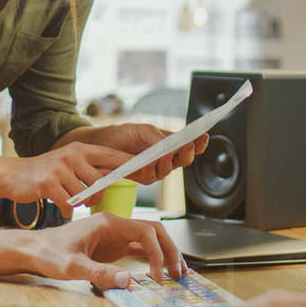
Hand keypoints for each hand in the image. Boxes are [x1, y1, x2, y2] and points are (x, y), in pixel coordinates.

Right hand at [4, 143, 132, 217]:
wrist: (14, 175)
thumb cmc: (46, 173)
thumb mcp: (69, 162)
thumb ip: (90, 167)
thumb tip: (117, 175)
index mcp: (80, 149)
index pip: (110, 155)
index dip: (128, 162)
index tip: (144, 167)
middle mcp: (72, 156)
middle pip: (100, 182)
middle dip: (96, 195)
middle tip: (85, 197)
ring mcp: (59, 169)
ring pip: (85, 195)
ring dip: (79, 203)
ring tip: (69, 198)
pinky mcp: (48, 184)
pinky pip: (68, 204)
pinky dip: (66, 209)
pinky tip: (59, 204)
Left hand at [21, 212, 184, 287]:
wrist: (33, 249)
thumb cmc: (49, 253)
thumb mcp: (71, 266)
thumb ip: (97, 272)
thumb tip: (126, 280)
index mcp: (107, 222)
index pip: (144, 231)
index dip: (157, 252)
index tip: (157, 275)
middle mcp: (114, 225)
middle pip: (153, 231)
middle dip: (169, 250)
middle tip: (179, 273)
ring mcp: (115, 235)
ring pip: (149, 239)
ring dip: (165, 254)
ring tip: (177, 273)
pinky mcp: (112, 246)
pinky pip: (139, 249)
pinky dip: (153, 259)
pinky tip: (160, 272)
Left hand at [70, 123, 208, 183]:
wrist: (101, 143)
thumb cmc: (124, 134)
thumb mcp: (143, 129)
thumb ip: (159, 136)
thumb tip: (171, 143)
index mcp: (169, 144)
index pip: (189, 145)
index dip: (198, 143)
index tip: (204, 136)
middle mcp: (165, 159)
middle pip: (183, 160)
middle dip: (188, 153)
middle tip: (189, 145)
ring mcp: (154, 169)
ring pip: (169, 169)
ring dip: (169, 161)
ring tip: (168, 152)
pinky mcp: (141, 177)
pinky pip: (151, 175)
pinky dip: (153, 168)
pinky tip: (152, 161)